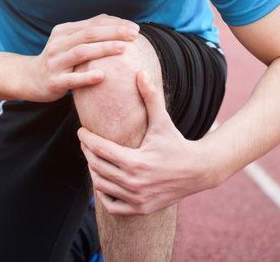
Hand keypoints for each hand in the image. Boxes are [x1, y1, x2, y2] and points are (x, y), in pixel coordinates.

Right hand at [25, 14, 139, 102]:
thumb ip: (88, 33)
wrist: (29, 79)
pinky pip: (71, 79)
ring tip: (123, 48)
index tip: (135, 27)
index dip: (115, 23)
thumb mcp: (68, 42)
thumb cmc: (58, 60)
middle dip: (114, 32)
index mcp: (63, 31)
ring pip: (81, 52)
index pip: (92, 23)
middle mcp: (58, 44)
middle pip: (89, 34)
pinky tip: (102, 76)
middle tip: (134, 34)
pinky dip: (87, 77)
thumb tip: (118, 22)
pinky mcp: (53, 82)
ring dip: (103, 49)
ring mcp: (55, 62)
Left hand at [78, 70, 221, 214]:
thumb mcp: (163, 120)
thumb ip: (151, 96)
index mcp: (136, 161)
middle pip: (96, 166)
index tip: (81, 130)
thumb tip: (141, 71)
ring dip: (93, 171)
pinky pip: (111, 205)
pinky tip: (103, 179)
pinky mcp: (141, 208)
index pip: (100, 149)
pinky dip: (103, 194)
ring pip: (100, 185)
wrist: (198, 170)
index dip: (87, 139)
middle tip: (85, 142)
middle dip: (87, 152)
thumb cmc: (177, 142)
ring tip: (93, 158)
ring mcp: (137, 198)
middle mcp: (134, 182)